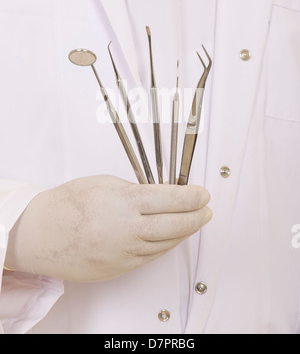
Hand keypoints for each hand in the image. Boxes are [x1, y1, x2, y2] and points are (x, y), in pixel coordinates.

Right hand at [5, 175, 211, 281]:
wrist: (39, 235)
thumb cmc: (67, 205)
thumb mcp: (103, 183)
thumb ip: (134, 190)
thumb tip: (159, 195)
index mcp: (124, 202)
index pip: (171, 199)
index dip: (192, 197)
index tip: (202, 194)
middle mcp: (127, 230)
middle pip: (175, 224)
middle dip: (197, 217)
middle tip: (206, 210)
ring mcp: (124, 253)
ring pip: (166, 244)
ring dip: (184, 233)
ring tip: (192, 223)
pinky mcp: (118, 268)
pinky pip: (150, 257)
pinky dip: (165, 246)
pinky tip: (170, 238)